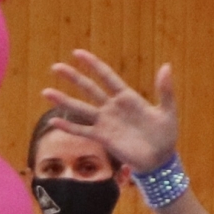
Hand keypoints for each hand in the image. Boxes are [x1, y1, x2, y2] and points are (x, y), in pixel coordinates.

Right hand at [43, 51, 177, 173]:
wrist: (160, 161)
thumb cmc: (166, 136)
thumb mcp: (168, 111)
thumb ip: (165, 90)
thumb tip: (167, 66)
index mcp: (128, 98)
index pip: (107, 76)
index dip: (93, 65)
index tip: (77, 53)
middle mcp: (113, 107)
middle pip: (89, 88)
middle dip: (73, 77)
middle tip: (55, 67)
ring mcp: (106, 122)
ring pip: (81, 108)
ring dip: (64, 100)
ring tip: (46, 91)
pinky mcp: (103, 138)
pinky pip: (83, 130)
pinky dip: (69, 126)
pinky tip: (54, 120)